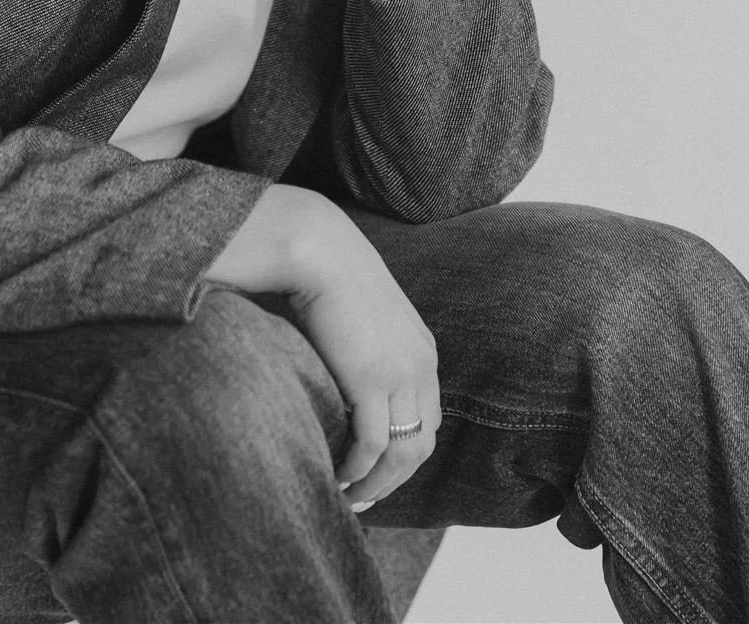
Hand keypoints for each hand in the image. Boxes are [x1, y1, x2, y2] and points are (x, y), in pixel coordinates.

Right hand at [286, 214, 441, 511]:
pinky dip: (356, 469)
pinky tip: (338, 476)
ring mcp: (400, 374)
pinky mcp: (372, 380)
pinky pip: (371, 444)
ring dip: (377, 484)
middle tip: (365, 498)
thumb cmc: (330, 278)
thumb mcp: (367, 319)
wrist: (320, 251)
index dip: (406, 454)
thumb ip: (372, 351)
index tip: (378, 473)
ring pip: (402, 453)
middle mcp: (420, 365)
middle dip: (395, 479)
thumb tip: (352, 386)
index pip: (428, 419)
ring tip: (350, 497)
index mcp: (422, 351)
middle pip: (423, 443)